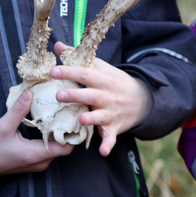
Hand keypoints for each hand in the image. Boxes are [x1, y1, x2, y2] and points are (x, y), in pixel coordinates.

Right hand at [0, 88, 73, 175]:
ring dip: (61, 135)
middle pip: (65, 147)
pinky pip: (50, 151)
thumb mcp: (3, 126)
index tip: (75, 117)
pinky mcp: (34, 162)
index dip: (73, 133)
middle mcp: (40, 162)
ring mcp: (38, 164)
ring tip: (63, 116)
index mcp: (35, 155)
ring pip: (58, 149)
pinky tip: (52, 124)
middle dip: (69, 131)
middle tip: (71, 113)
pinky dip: (53, 139)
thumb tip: (29, 92)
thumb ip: (18, 110)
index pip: (66, 147)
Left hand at [49, 41, 152, 156]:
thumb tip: (58, 45)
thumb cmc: (115, 82)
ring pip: (100, 117)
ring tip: (80, 120)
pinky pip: (111, 137)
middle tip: (59, 95)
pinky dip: (108, 144)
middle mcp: (108, 96)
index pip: (85, 73)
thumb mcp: (102, 68)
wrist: (142, 100)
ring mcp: (112, 113)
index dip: (69, 72)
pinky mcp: (114, 128)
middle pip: (91, 95)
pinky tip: (103, 151)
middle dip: (76, 95)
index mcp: (104, 80)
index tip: (53, 71)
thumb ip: (79, 58)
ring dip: (91, 119)